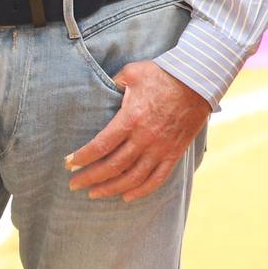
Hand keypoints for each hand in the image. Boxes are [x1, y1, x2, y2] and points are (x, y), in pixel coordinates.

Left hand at [66, 61, 210, 201]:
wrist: (198, 80)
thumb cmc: (163, 73)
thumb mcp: (133, 72)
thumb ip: (114, 83)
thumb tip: (100, 89)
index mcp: (132, 118)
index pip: (101, 145)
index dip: (82, 157)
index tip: (68, 163)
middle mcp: (145, 137)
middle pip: (112, 166)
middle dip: (90, 178)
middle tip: (74, 184)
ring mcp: (161, 148)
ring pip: (132, 178)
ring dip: (110, 188)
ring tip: (94, 193)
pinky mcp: (174, 153)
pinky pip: (156, 179)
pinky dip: (140, 191)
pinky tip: (126, 196)